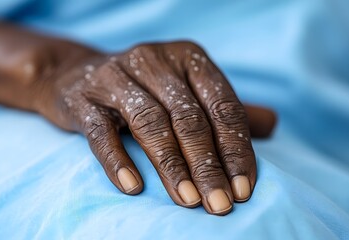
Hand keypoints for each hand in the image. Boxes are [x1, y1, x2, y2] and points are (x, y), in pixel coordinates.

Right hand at [33, 41, 275, 214]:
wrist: (76, 75)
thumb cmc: (144, 89)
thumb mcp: (186, 90)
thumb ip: (225, 108)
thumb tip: (273, 125)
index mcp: (187, 58)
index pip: (221, 106)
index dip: (236, 149)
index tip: (244, 189)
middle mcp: (154, 60)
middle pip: (189, 118)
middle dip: (208, 166)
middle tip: (219, 205)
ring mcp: (116, 77)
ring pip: (150, 124)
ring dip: (172, 167)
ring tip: (188, 202)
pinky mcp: (84, 98)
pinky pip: (103, 132)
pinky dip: (118, 161)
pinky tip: (133, 188)